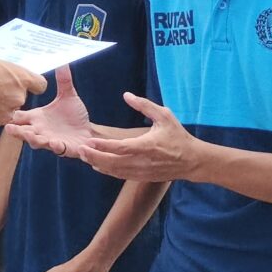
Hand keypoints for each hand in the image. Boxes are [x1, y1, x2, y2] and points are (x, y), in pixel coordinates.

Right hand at [0, 54, 46, 131]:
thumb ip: (5, 71)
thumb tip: (7, 75)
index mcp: (19, 79)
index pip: (40, 85)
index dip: (32, 84)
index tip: (24, 83)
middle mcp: (17, 98)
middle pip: (20, 98)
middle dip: (8, 95)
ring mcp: (4, 114)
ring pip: (5, 111)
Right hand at [3, 65, 91, 156]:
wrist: (89, 131)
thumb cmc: (74, 115)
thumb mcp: (68, 96)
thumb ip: (63, 80)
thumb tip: (62, 60)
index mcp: (37, 117)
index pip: (19, 118)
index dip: (13, 116)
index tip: (6, 111)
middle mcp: (41, 130)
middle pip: (23, 133)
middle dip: (17, 132)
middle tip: (9, 128)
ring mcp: (51, 140)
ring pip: (37, 143)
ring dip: (34, 140)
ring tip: (32, 135)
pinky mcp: (64, 148)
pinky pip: (59, 149)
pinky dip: (57, 147)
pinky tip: (57, 143)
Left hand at [79, 92, 202, 181]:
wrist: (192, 161)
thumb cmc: (178, 136)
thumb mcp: (164, 116)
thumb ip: (144, 105)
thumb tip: (126, 95)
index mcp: (147, 146)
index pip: (120, 148)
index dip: (103, 145)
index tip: (89, 140)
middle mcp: (142, 162)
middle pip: (112, 163)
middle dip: (94, 157)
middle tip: (80, 150)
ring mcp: (142, 172)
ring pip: (115, 171)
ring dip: (98, 164)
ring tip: (84, 156)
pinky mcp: (142, 177)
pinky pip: (121, 175)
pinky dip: (107, 171)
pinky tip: (97, 165)